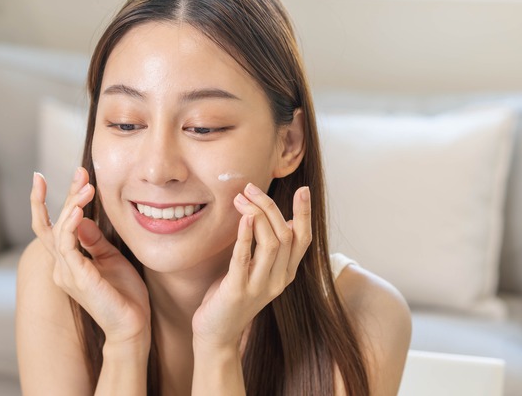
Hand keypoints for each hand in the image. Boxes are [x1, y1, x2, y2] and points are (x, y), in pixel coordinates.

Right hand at [30, 168, 150, 347]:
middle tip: (79, 172)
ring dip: (72, 205)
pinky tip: (81, 209)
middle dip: (64, 194)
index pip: (49, 226)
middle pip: (52, 223)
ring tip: (86, 188)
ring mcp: (66, 273)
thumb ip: (95, 239)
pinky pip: (68, 245)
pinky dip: (71, 224)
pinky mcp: (77, 278)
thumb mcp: (111, 258)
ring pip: (59, 230)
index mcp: (68, 262)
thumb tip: (83, 217)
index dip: (43, 202)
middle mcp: (61, 266)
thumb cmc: (125, 294)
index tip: (42, 176)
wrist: (132, 325)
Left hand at [191, 183, 311, 349]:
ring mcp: (259, 286)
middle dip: (270, 206)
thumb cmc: (233, 296)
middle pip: (286, 235)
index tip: (303, 190)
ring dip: (257, 215)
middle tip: (251, 188)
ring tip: (241, 198)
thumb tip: (281, 218)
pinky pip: (244, 259)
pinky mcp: (238, 290)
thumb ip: (268, 248)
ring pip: (271, 244)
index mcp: (286, 273)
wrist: (217, 334)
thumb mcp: (256, 270)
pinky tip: (243, 218)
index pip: (304, 239)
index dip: (305, 214)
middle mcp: (278, 280)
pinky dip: (245, 236)